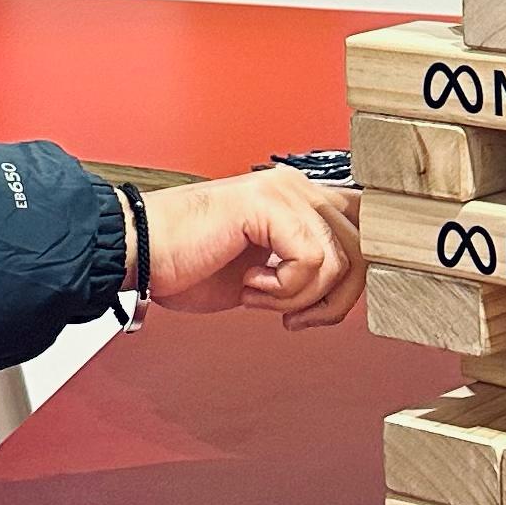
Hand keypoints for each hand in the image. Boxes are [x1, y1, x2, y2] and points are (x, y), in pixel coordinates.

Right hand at [140, 169, 364, 331]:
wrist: (140, 254)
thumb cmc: (189, 263)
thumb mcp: (267, 271)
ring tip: (260, 295)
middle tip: (293, 317)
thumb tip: (351, 289)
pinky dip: (282, 290)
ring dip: (300, 297)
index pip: (364, 228)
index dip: (357, 277)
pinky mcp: (266, 205)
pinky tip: (249, 285)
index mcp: (299, 198)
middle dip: (333, 301)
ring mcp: (283, 192)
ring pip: (339, 261)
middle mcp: (297, 187)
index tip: (321, 310)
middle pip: (362, 250)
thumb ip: (308, 268)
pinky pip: (310, 262)